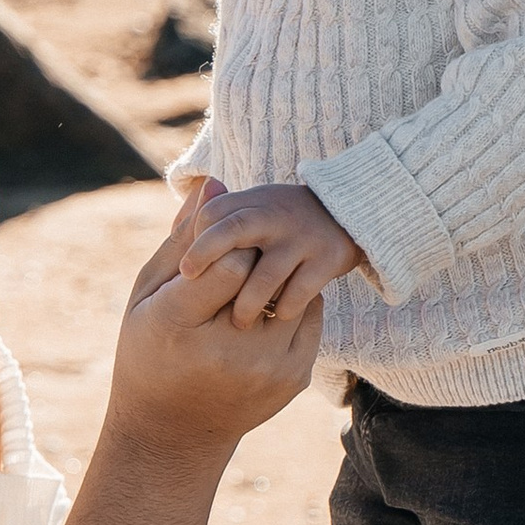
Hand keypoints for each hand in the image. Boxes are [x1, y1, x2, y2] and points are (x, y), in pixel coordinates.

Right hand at [105, 196, 323, 451]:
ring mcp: (267, 369)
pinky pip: (308, 316)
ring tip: (247, 295)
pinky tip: (263, 318)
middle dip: (251, 261)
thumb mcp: (147, 295)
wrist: (173, 432)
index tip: (210, 257)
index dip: (223, 247)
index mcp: (179, 324)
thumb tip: (214, 181)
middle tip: (234, 268)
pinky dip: (290, 307)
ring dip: (274, 282)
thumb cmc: (150, 353)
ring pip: (291, 290)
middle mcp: (229, 351)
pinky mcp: (293, 377)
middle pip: (262, 271)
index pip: (227, 257)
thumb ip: (182, 240)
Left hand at [177, 177, 362, 328]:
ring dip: (247, 303)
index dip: (195, 241)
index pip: (212, 214)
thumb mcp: (249, 211)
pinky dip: (284, 309)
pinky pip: (300, 291)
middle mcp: (274, 216)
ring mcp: (301, 238)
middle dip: (206, 256)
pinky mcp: (327, 259)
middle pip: (233, 230)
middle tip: (191, 284)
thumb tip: (178, 236)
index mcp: (251, 202)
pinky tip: (274, 318)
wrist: (346, 212)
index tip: (185, 270)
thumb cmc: (279, 222)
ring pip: (266, 274)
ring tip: (238, 322)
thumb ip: (211, 222)